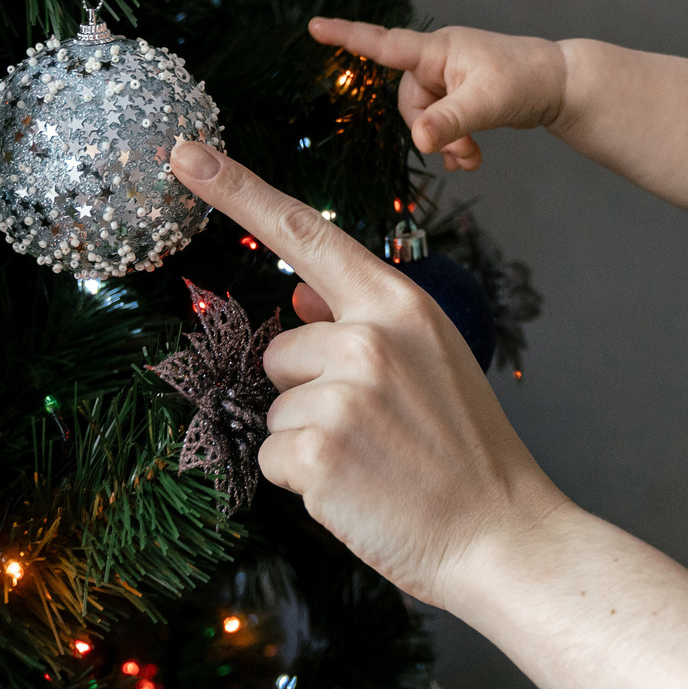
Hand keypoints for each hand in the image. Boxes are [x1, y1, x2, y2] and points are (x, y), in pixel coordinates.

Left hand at [168, 138, 568, 604]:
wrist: (502, 533)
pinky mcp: (317, 452)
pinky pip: (271, 457)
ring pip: (273, 409)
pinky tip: (358, 490)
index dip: (238, 191)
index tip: (185, 155)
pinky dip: (303, 484)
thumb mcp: (433, 362)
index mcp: (399, 305)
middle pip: (280, 350)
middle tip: (377, 432)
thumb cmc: (466, 454)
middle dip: (307, 393)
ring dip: (307, 442)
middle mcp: (367, 337)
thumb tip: (299, 296)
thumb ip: (364, 323)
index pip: (307, 234)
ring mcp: (341, 395)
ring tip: (374, 462)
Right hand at [308, 17, 566, 171]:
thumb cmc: (525, 81)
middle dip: (428, 131)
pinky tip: (469, 158)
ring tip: (471, 159)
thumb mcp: (485, 104)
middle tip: (462, 155)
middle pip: (408, 101)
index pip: (384, 43)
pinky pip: (440, 121)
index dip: (348, 36)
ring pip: (425, 117)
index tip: (314, 26)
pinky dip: (451, 141)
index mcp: (437, 50)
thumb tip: (419, 140)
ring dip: (443, 142)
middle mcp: (438, 60)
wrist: (559, 86)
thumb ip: (449, 122)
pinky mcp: (460, 94)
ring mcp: (449, 77)